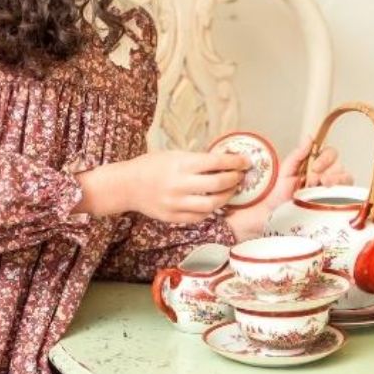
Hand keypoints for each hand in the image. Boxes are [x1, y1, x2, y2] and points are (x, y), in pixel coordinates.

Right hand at [73, 149, 249, 222]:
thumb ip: (196, 160)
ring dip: (226, 197)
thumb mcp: (173, 155)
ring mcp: (177, 203)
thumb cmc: (151, 165)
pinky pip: (200, 216)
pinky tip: (213, 203)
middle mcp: (180, 184)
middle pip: (218, 184)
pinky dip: (210, 210)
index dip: (234, 161)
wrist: (126, 186)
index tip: (246, 161)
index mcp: (180, 164)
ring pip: (212, 204)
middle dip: (234, 179)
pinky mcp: (174, 217)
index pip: (215, 162)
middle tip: (239, 176)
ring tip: (230, 191)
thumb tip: (224, 162)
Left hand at [225, 136, 352, 240]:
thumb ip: (298, 154)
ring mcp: (332, 189)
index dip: (325, 158)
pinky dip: (340, 191)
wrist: (274, 213)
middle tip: (312, 181)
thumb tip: (309, 137)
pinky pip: (347, 194)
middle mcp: (327, 175)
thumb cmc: (279, 193)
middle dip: (326, 171)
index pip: (330, 153)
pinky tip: (328, 195)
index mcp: (315, 165)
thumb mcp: (286, 170)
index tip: (314, 167)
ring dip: (334, 180)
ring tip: (320, 187)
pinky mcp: (335, 203)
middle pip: (339, 165)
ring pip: (346, 177)